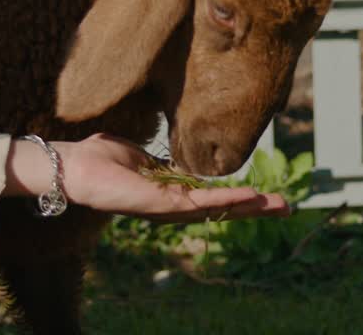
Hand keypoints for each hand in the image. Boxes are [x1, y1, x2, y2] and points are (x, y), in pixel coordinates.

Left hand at [7, 133, 290, 222]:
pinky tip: (248, 195)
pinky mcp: (161, 206)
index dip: (239, 196)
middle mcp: (173, 206)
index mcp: (171, 192)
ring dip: (248, 206)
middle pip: (222, 208)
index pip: (213, 196)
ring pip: (217, 208)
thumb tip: (170, 153)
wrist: (75, 166)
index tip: (265, 194)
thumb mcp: (139, 154)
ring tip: (276, 204)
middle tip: (287, 208)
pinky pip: (200, 203)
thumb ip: (158, 158)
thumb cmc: (101, 158)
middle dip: (254, 209)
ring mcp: (168, 208)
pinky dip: (226, 199)